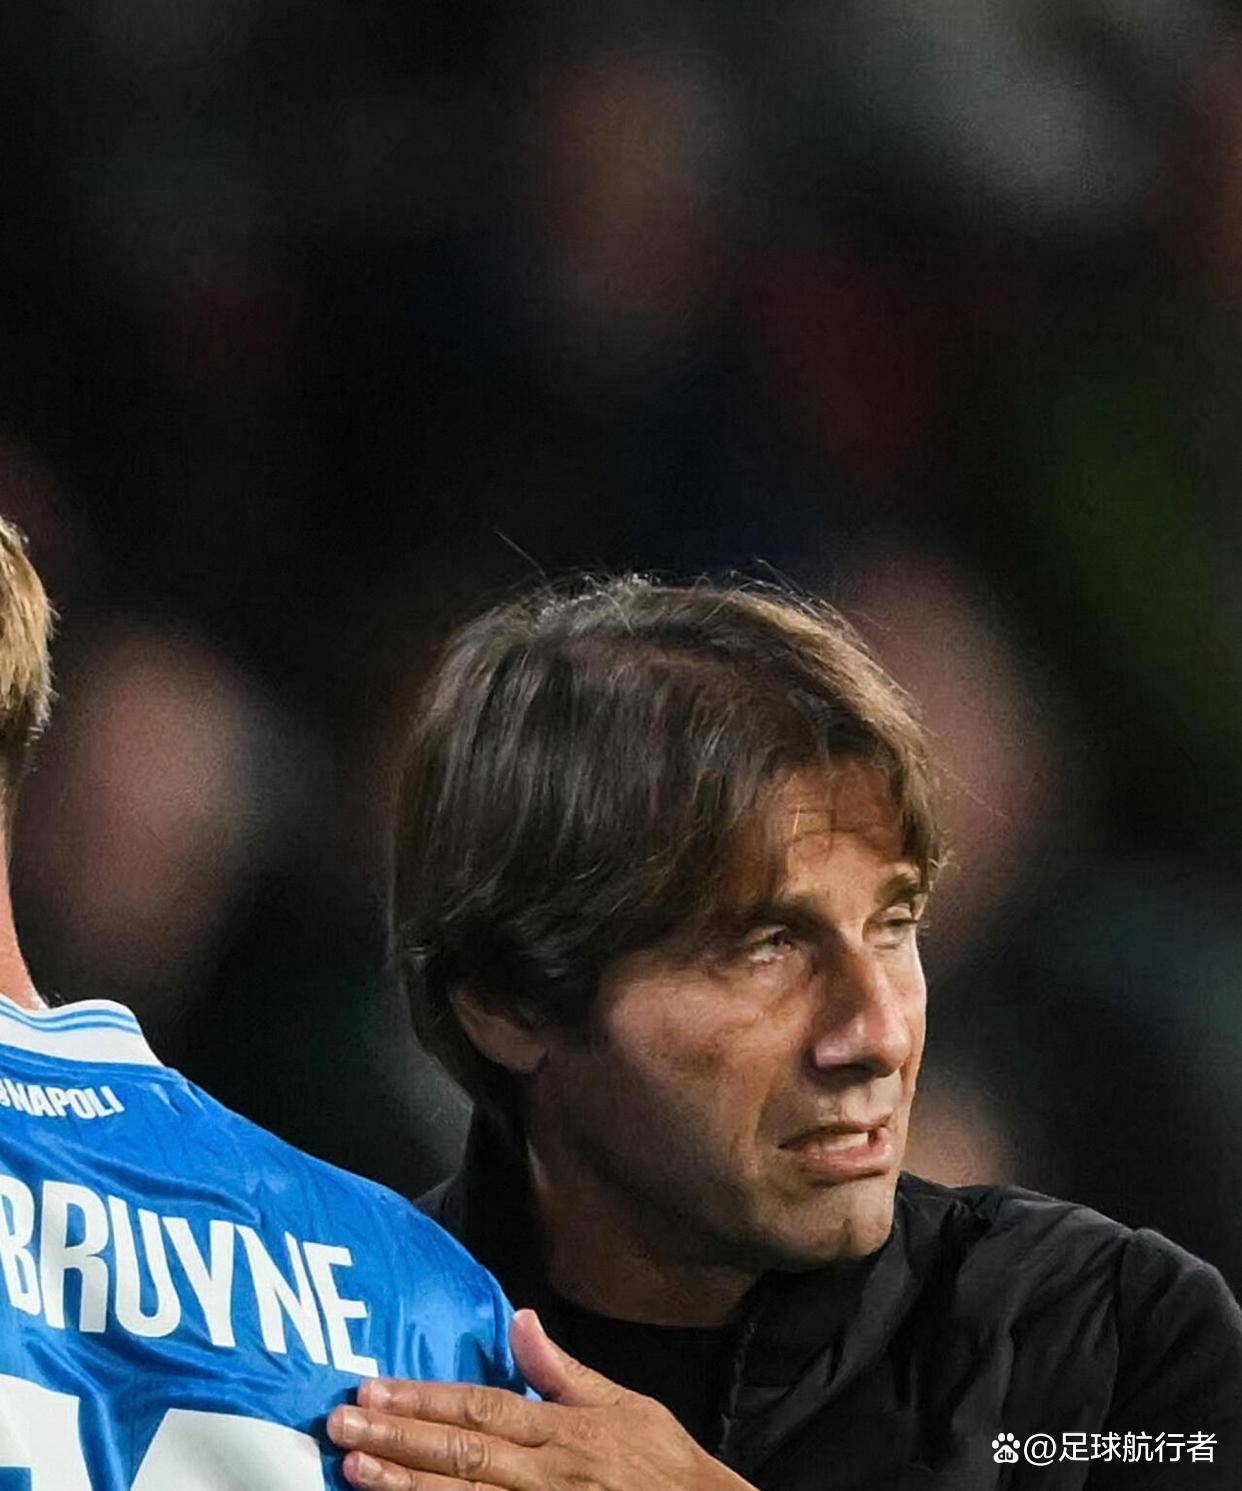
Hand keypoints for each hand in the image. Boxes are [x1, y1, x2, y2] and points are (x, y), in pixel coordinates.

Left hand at [326, 1307, 757, 1490]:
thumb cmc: (661, 1464)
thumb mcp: (622, 1404)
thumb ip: (562, 1370)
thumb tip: (522, 1319)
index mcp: (562, 1430)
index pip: (481, 1408)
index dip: (425, 1400)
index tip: (373, 1390)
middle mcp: (544, 1474)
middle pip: (460, 1453)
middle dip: (397, 1439)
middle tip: (340, 1425)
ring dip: (404, 1486)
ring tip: (352, 1471)